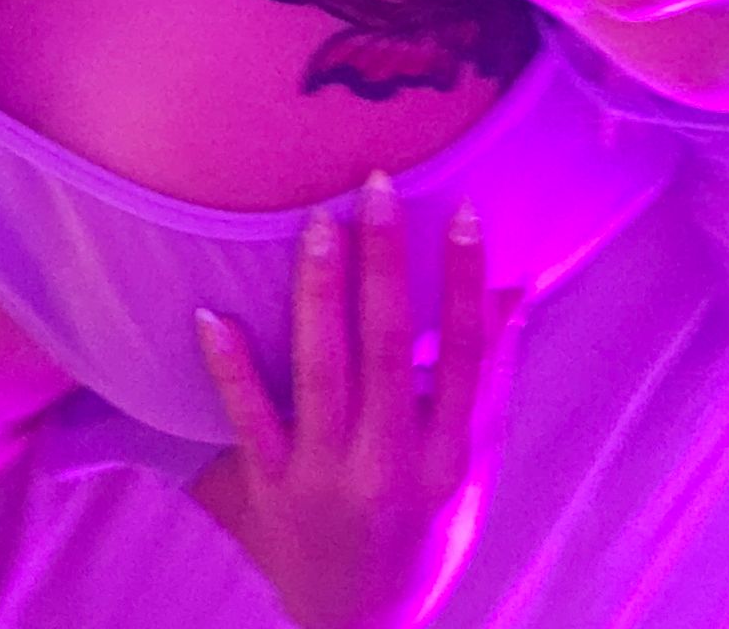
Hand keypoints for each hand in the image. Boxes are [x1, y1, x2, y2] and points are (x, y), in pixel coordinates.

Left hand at [187, 172, 525, 628]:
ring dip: (321, 293)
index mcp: (446, 460)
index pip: (465, 357)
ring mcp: (325, 478)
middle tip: (377, 188)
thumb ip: (485, 381)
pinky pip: (248, 421)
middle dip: (385, 265)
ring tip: (318, 224)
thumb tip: (515, 290)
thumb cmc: (423, 540)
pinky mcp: (268, 491)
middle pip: (389, 350)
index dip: (466, 284)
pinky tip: (214, 314)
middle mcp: (390, 465)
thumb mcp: (470, 469)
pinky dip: (231, 367)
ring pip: (322, 371)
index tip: (463, 213)